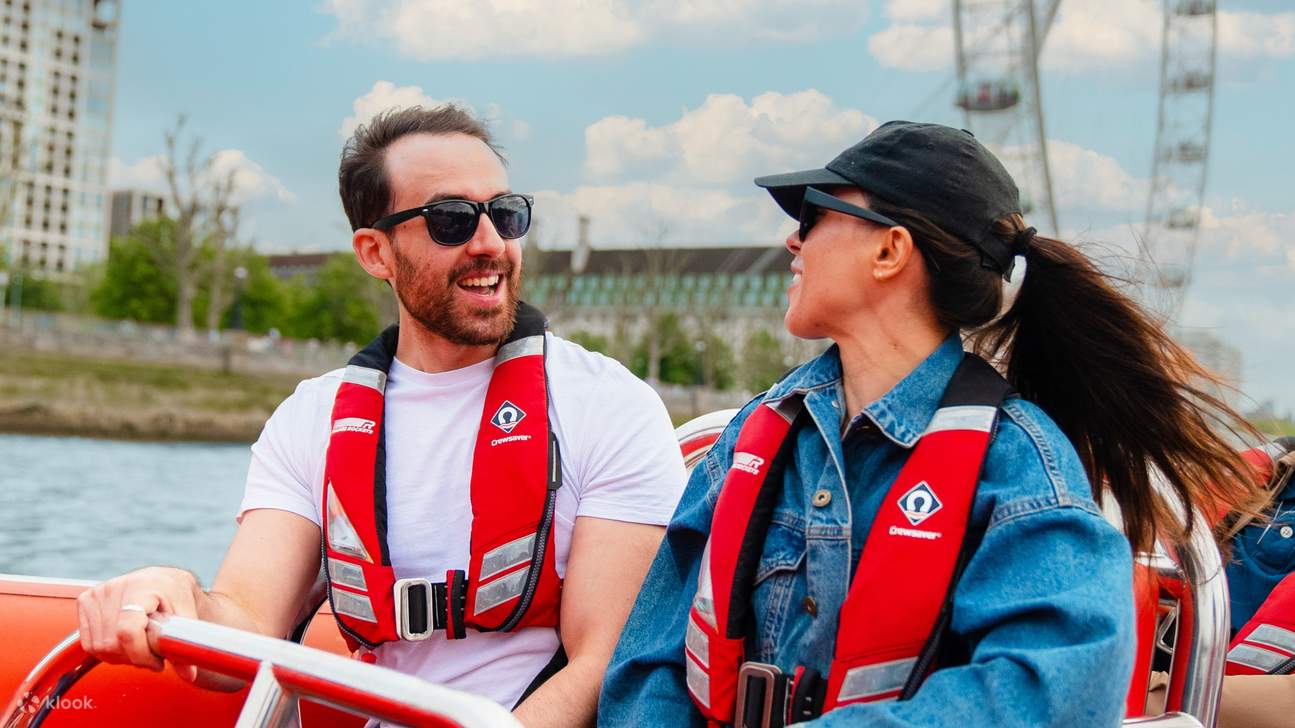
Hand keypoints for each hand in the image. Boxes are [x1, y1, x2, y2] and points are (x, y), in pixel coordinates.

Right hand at [76, 566, 200, 681]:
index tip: (158, 662)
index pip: (127, 631)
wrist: (162, 579)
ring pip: (99, 647)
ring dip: (121, 657)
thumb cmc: (175, 594)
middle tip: (153, 655)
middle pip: (112, 644)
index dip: (141, 655)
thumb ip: (186, 643)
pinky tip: (125, 643)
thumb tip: (189, 674)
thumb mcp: (187, 615)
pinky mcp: (86, 601)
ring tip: (141, 647)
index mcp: (141, 586)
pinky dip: (107, 651)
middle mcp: (114, 588)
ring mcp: (97, 594)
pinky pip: (89, 643)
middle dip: (135, 658)